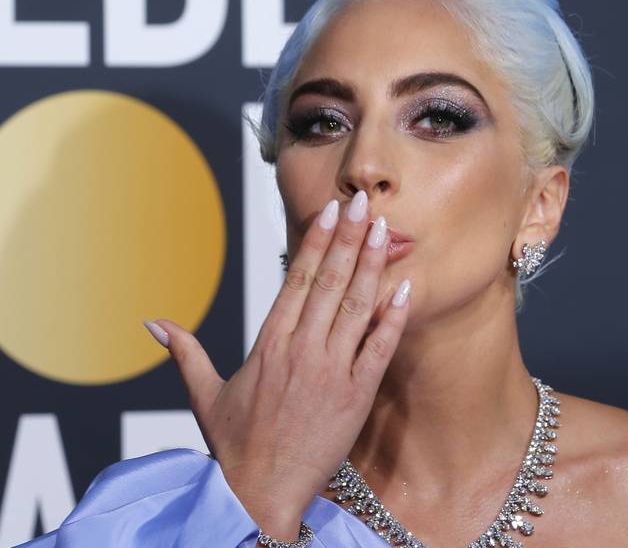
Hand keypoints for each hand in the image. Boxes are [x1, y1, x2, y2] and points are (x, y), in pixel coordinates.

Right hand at [146, 190, 410, 539]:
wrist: (258, 495)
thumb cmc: (233, 447)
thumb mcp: (205, 396)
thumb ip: (185, 353)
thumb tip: (153, 323)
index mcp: (268, 344)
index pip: (295, 280)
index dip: (315, 242)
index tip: (328, 212)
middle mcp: (300, 350)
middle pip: (328, 282)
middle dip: (346, 238)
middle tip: (361, 203)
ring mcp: (330, 372)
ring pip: (355, 307)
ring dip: (371, 265)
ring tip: (383, 230)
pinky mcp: (355, 396)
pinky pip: (378, 349)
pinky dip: (392, 319)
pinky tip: (404, 289)